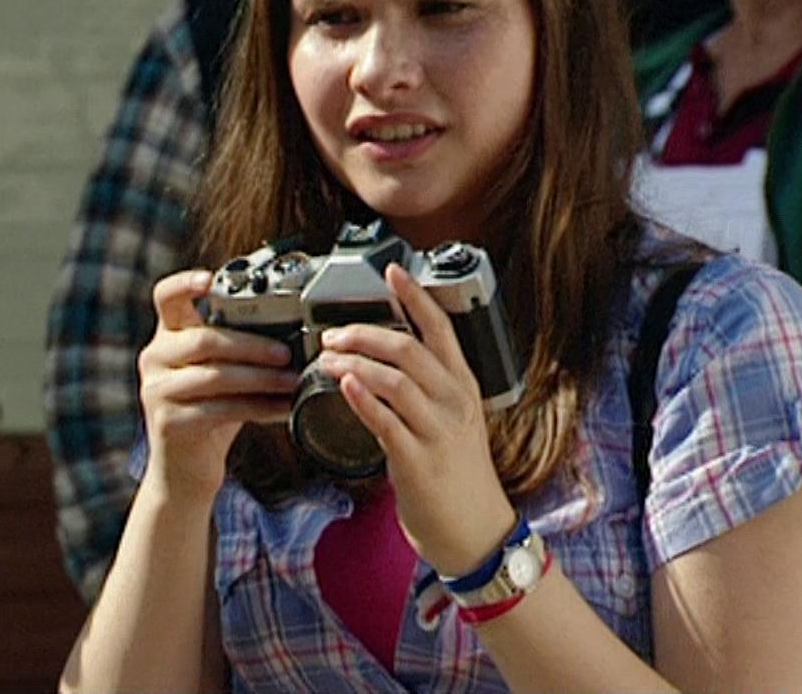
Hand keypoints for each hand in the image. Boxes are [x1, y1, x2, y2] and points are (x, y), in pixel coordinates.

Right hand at [139, 269, 303, 500]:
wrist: (185, 472)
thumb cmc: (210, 414)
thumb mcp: (219, 374)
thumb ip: (239, 350)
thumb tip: (295, 331)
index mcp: (167, 336)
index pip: (167, 297)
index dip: (186, 284)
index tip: (211, 280)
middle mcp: (155, 358)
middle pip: (204, 339)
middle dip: (252, 345)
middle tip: (287, 352)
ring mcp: (157, 391)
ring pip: (215, 376)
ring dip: (261, 378)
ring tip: (293, 381)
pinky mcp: (169, 422)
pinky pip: (220, 410)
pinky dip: (259, 407)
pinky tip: (284, 408)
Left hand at [313, 264, 516, 576]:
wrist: (474, 530)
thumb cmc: (455, 472)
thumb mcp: (449, 418)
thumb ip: (423, 386)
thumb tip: (382, 354)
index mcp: (462, 386)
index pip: (441, 330)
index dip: (416, 298)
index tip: (392, 271)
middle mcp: (454, 403)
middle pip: (411, 350)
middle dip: (367, 332)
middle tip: (332, 332)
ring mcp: (438, 432)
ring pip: (397, 381)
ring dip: (356, 362)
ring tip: (327, 357)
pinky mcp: (419, 461)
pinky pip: (387, 423)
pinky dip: (362, 399)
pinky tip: (342, 384)